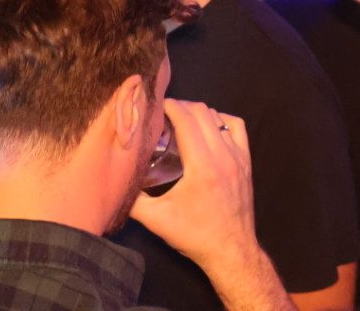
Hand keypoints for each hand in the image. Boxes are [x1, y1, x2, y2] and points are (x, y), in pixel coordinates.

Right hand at [131, 101, 257, 272]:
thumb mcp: (157, 220)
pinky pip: (236, 127)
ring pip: (218, 117)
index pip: (186, 119)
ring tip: (182, 122)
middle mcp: (222, 155)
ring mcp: (238, 157)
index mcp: (201, 166)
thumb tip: (113, 183)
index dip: (169, 106)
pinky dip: (221, 120)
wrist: (231, 252)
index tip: (154, 107)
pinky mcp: (246, 162)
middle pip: (201, 112)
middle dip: (180, 106)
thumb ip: (133, 200)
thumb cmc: (194, 235)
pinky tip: (208, 129)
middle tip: (163, 115)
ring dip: (198, 113)